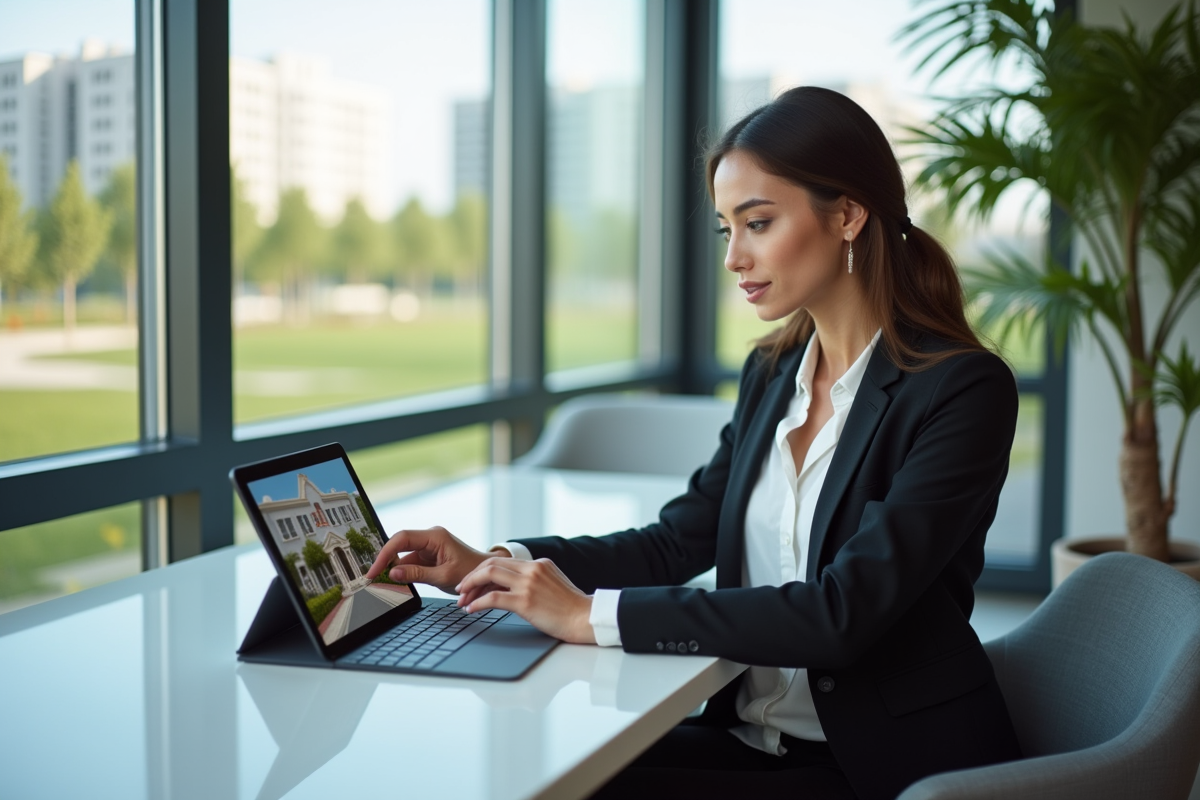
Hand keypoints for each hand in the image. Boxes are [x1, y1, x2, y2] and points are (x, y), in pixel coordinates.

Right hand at [366, 526, 496, 594]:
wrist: (485, 573)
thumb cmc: (471, 571)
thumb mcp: (443, 576)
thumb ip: (417, 574)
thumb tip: (392, 573)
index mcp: (435, 537)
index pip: (402, 539)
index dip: (385, 553)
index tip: (374, 569)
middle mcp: (430, 537)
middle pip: (399, 545)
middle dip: (385, 560)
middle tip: (372, 577)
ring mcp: (428, 546)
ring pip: (403, 555)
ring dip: (393, 568)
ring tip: (381, 581)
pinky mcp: (428, 555)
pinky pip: (410, 561)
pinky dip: (402, 571)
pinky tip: (396, 581)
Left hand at [455, 557, 595, 643]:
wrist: (585, 618)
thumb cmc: (571, 608)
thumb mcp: (552, 584)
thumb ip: (534, 580)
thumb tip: (511, 587)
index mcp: (539, 563)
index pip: (502, 560)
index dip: (483, 571)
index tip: (473, 583)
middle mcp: (532, 569)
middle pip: (491, 564)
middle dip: (472, 576)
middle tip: (461, 590)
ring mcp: (528, 584)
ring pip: (488, 575)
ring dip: (470, 587)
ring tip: (462, 600)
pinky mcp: (525, 601)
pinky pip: (493, 598)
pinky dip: (477, 603)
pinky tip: (472, 609)